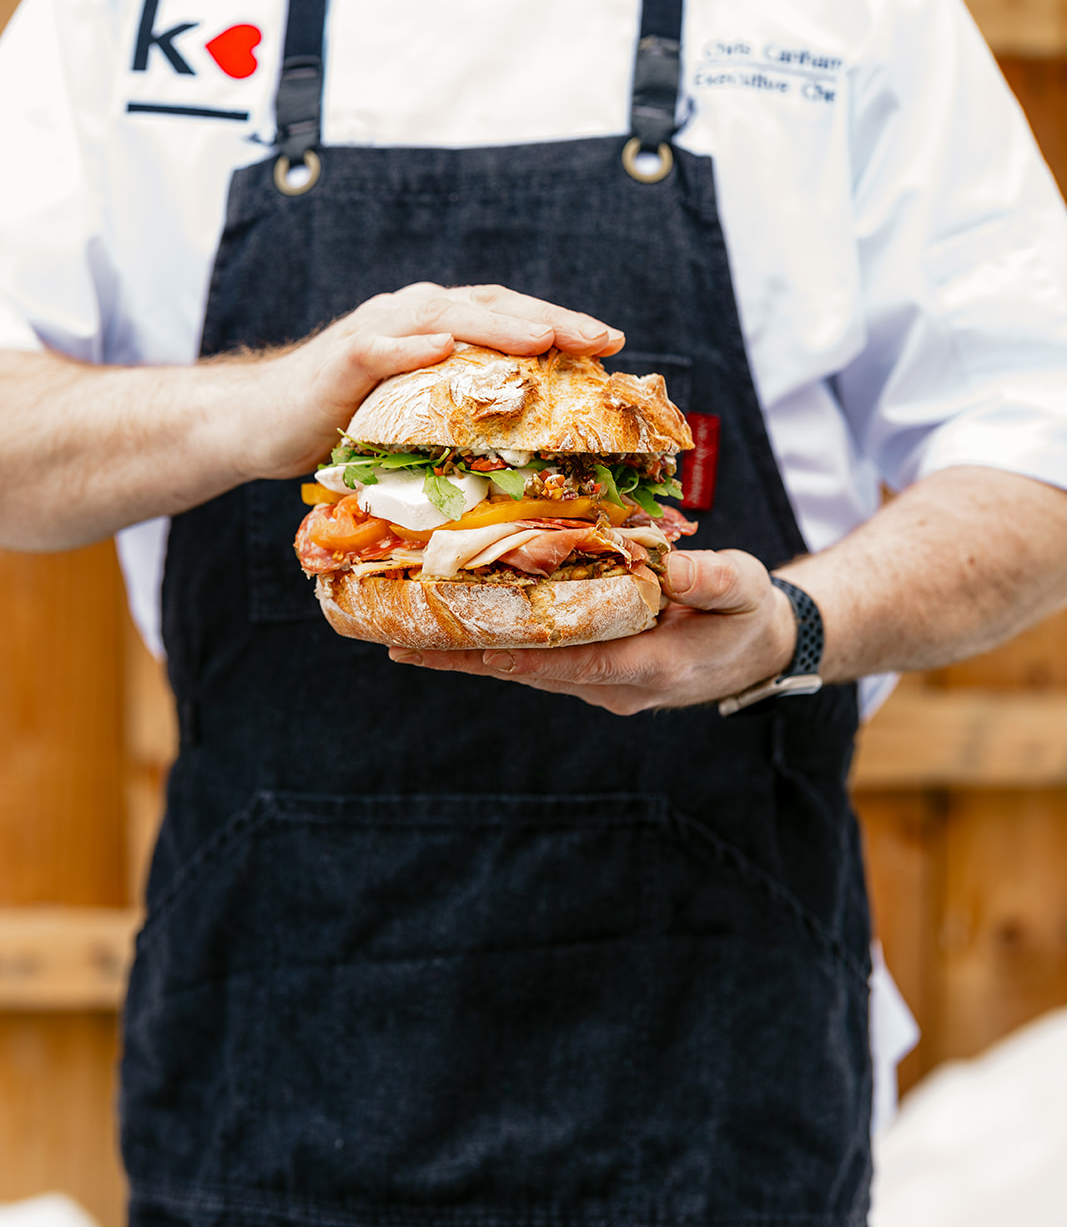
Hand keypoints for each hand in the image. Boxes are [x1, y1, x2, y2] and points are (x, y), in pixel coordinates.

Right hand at [236, 282, 624, 480]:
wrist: (262, 420)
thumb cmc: (346, 420)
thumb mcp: (419, 415)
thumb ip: (465, 410)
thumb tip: (538, 444)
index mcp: (440, 326)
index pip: (510, 315)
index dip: (561, 323)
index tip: (611, 342)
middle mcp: (415, 314)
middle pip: (491, 306)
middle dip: (548, 319)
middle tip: (598, 338)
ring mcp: (378, 330)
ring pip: (444, 315)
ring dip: (495, 324)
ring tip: (542, 338)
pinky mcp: (342, 357)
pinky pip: (379, 347)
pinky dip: (409, 345)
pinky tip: (440, 348)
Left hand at [389, 549, 798, 713]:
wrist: (759, 648)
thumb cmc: (749, 612)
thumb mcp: (744, 588)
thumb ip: (711, 577)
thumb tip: (670, 564)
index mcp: (651, 666)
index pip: (573, 663)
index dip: (518, 655)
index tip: (466, 647)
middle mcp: (615, 686)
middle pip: (530, 672)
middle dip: (467, 659)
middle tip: (400, 644)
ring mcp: (601, 684)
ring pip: (527, 669)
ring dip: (470, 656)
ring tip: (405, 638)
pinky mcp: (594, 672)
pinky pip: (539, 660)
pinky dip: (497, 646)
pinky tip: (457, 628)